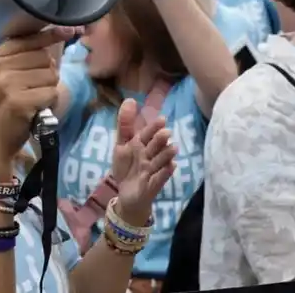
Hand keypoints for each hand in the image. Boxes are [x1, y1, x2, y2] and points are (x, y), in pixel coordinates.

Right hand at [0, 27, 74, 172]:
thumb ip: (19, 58)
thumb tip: (54, 36)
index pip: (26, 40)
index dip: (48, 35)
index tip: (68, 30)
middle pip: (43, 57)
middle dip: (46, 73)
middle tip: (33, 90)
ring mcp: (6, 85)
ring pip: (50, 74)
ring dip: (49, 89)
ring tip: (33, 101)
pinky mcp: (19, 102)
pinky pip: (51, 93)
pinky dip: (49, 103)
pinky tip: (36, 110)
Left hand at [108, 100, 175, 225]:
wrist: (127, 194)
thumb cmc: (126, 167)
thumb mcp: (121, 145)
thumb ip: (124, 124)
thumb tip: (130, 99)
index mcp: (140, 145)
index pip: (147, 134)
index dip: (153, 127)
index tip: (162, 119)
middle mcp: (149, 156)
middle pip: (155, 147)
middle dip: (160, 140)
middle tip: (166, 133)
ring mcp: (153, 170)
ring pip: (160, 161)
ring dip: (166, 155)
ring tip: (173, 148)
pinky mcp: (154, 184)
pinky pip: (161, 178)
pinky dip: (166, 172)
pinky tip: (172, 166)